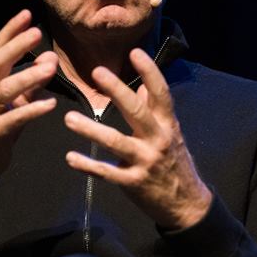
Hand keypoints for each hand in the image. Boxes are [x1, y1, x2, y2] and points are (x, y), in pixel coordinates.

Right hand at [0, 9, 58, 183]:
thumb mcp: (14, 100)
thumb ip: (31, 81)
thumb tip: (50, 58)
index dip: (10, 31)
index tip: (26, 14)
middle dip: (17, 46)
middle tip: (36, 33)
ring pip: (5, 89)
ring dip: (29, 76)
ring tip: (50, 66)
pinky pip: (15, 118)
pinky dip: (33, 109)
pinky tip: (51, 104)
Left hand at [63, 48, 211, 230]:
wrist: (187, 204)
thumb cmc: (175, 163)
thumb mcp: (171, 134)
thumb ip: (155, 111)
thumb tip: (141, 86)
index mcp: (168, 124)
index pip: (161, 93)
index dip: (150, 72)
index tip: (135, 52)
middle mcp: (158, 140)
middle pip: (137, 111)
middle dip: (117, 91)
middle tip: (97, 72)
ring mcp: (146, 162)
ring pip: (116, 142)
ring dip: (91, 130)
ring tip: (68, 118)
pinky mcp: (133, 182)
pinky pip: (108, 172)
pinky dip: (89, 165)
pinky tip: (71, 157)